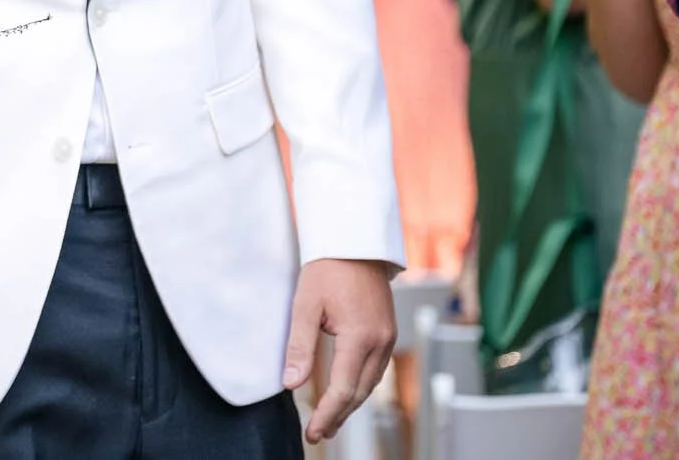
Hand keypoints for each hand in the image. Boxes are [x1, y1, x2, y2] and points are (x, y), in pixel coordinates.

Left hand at [283, 258, 396, 443]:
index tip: (312, 432)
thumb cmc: (327, 269)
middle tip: (317, 434)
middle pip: (360, 392)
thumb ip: (299, 346)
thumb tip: (290, 384)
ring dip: (350, 404)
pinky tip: (345, 394)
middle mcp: (381, 342)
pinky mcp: (387, 333)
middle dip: (338, 416)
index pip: (344, 389)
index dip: (327, 414)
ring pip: (370, 384)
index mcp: (361, 336)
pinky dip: (360, 387)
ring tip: (329, 421)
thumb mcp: (305, 305)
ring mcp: (388, 338)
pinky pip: (375, 370)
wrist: (355, 243)